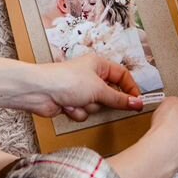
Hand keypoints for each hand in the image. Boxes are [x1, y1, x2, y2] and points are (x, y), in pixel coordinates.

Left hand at [14, 54, 143, 120]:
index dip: (130, 88)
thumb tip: (136, 102)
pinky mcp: (73, 102)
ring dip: (88, 107)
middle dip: (103, 100)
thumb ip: (119, 98)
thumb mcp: (99, 89)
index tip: (136, 102)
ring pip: (97, 106)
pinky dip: (78, 112)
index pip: (122, 75)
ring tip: (78, 100)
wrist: (40, 91)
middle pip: (110, 93)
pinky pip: (85, 113)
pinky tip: (68, 105)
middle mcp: (91, 76)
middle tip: (98, 99)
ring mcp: (82, 90)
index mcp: (99, 64)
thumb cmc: (66, 80)